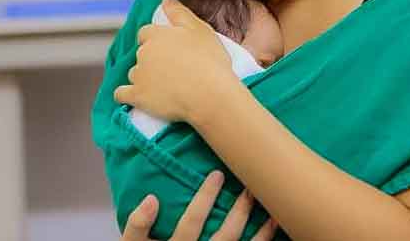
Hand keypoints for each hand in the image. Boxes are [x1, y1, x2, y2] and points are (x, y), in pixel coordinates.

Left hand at [114, 0, 234, 122]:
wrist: (209, 94)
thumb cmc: (209, 60)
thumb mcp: (199, 29)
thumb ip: (179, 12)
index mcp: (156, 35)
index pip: (146, 33)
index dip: (156, 40)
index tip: (169, 49)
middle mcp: (143, 53)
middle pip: (141, 54)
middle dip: (152, 59)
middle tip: (173, 69)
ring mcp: (138, 75)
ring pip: (134, 73)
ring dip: (143, 78)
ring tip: (164, 87)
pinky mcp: (137, 96)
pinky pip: (121, 94)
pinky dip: (126, 95)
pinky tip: (136, 97)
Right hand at [121, 171, 277, 240]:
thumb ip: (137, 225)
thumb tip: (152, 199)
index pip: (192, 222)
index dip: (205, 198)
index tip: (218, 175)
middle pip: (225, 237)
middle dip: (240, 210)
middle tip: (251, 187)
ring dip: (261, 233)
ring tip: (272, 212)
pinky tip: (272, 234)